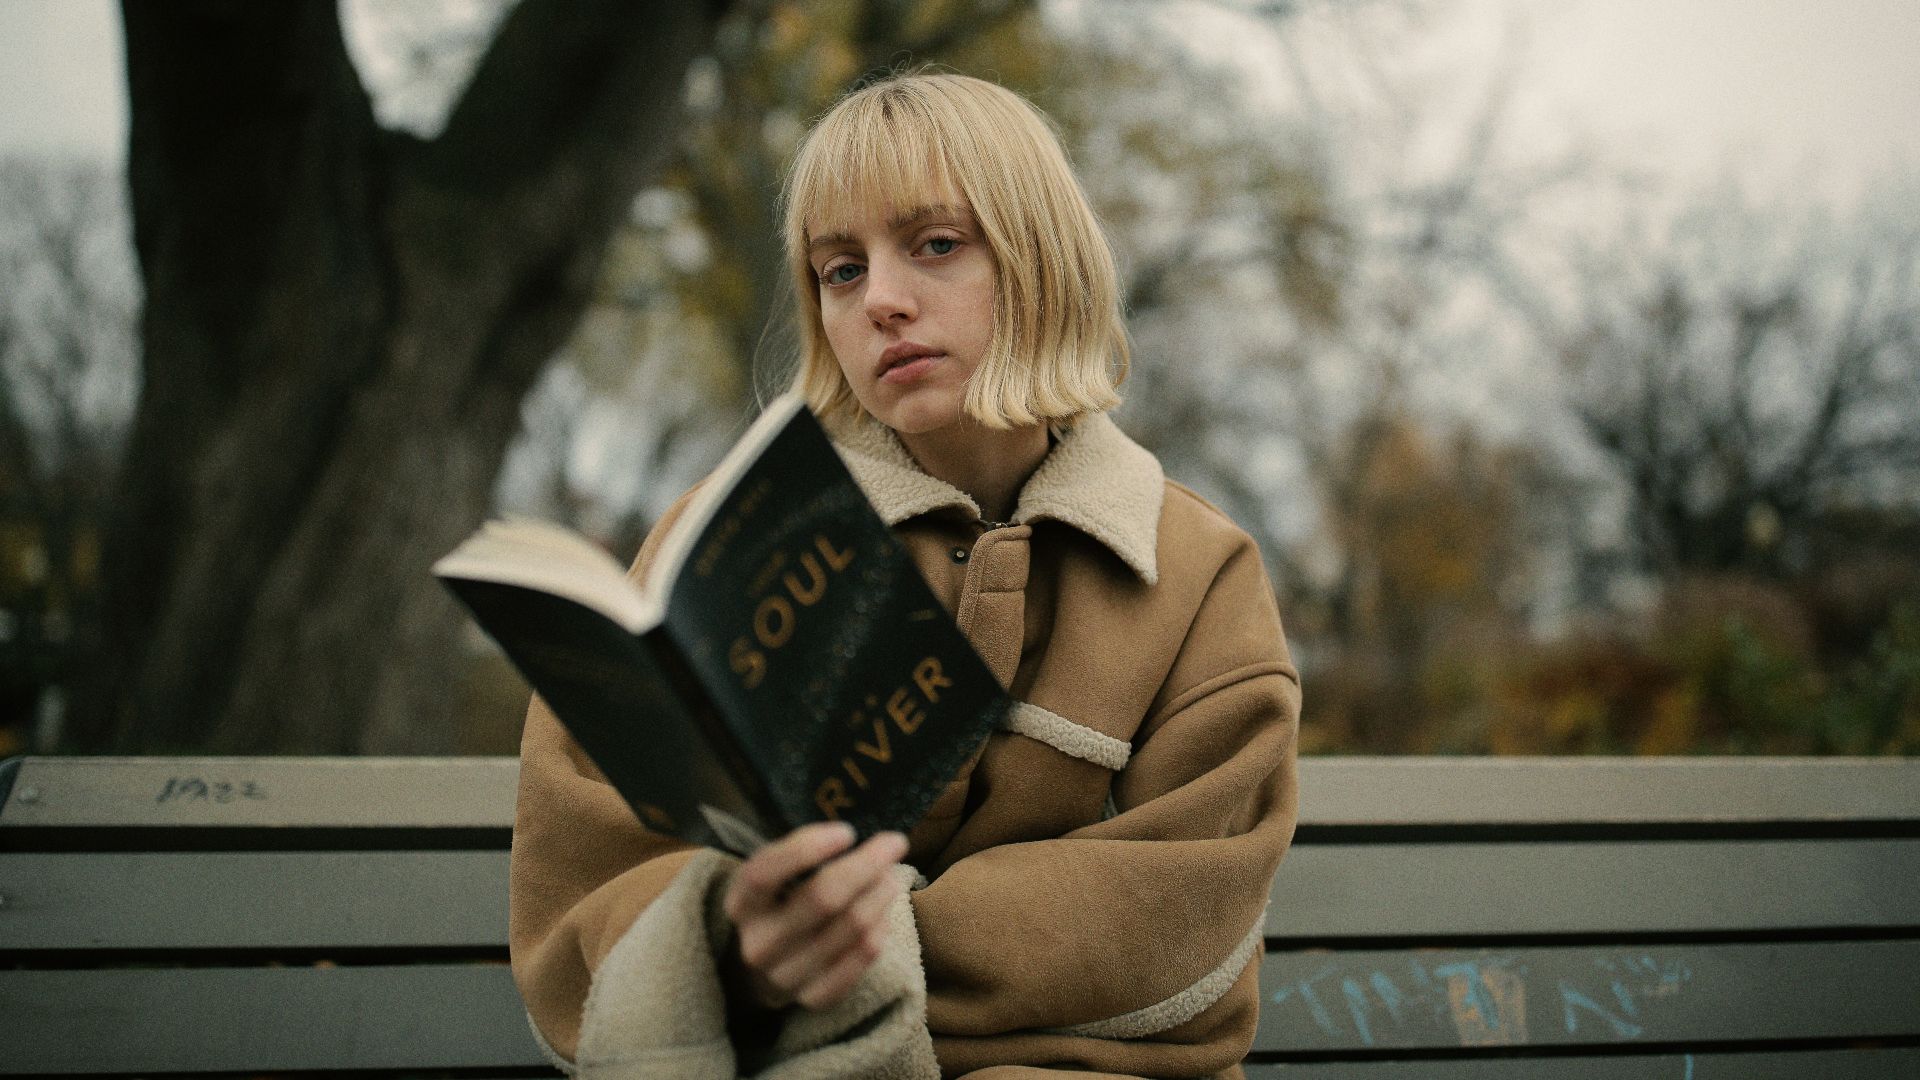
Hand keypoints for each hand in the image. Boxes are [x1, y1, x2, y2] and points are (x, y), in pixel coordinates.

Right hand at [721, 821, 909, 1011]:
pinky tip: (883, 911)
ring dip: (881, 893)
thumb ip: (801, 852)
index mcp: (741, 904)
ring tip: (891, 875)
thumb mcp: (774, 873)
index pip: (765, 873)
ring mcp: (785, 975)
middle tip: (895, 843)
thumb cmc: (781, 901)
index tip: (847, 832)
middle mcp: (758, 943)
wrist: (769, 965)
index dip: (806, 849)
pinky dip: (882, 927)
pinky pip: (864, 956)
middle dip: (867, 864)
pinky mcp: (815, 997)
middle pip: (822, 899)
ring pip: (852, 926)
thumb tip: (854, 836)